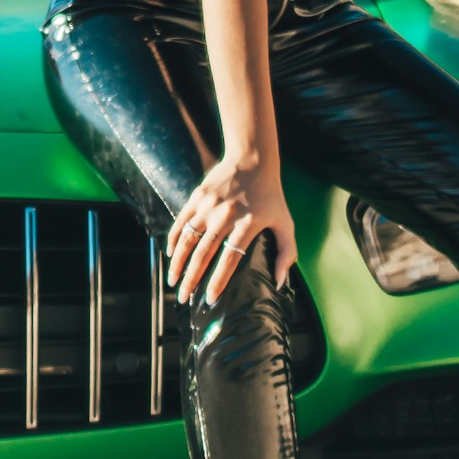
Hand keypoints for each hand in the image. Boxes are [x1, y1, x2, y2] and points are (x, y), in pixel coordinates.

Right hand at [167, 156, 296, 303]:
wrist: (252, 158)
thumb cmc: (271, 196)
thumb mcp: (286, 223)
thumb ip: (287, 254)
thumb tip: (279, 283)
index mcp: (247, 225)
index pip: (229, 260)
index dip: (218, 282)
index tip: (210, 299)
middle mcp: (225, 216)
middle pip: (203, 254)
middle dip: (191, 280)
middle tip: (184, 298)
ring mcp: (208, 206)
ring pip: (187, 240)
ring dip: (178, 263)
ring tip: (173, 281)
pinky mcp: (197, 197)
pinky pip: (181, 222)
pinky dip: (173, 240)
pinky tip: (171, 255)